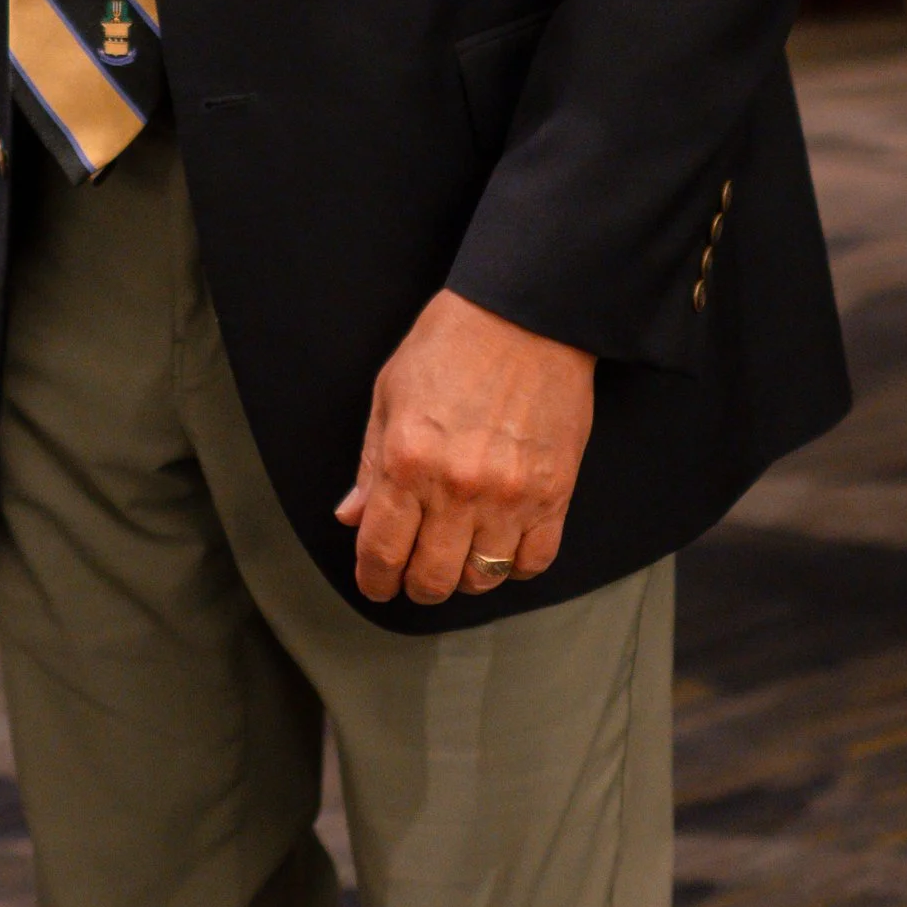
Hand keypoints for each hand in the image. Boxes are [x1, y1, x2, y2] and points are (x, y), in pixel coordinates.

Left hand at [334, 288, 594, 604]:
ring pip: (482, 578)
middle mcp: (457, 488)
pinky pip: (533, 561)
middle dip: (414, 587)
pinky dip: (512, 568)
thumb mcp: (389, 394)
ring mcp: (510, 497)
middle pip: (432, 576)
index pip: (382, 548)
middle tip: (410, 579)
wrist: (524, 319)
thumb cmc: (448, 346)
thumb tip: (351, 515)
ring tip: (454, 560)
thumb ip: (369, 462)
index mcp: (406, 460)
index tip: (374, 584)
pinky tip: (498, 549)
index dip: (374, 578)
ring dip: (462, 579)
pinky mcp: (554, 496)